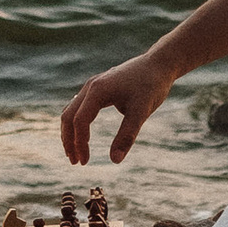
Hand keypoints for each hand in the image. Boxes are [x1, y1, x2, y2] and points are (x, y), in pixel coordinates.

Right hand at [61, 50, 171, 166]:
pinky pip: (79, 106)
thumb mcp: (141, 112)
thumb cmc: (151, 86)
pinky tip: (82, 135)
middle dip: (69, 140)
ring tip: (75, 153)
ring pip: (71, 110)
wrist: (159, 64)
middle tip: (75, 162)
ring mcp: (93, 85)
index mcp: (97, 91)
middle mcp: (90, 86)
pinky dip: (76, 122)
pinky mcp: (99, 87)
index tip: (85, 162)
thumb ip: (127, 136)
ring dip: (70, 132)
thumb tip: (114, 161)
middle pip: (68, 116)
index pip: (79, 121)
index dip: (80, 143)